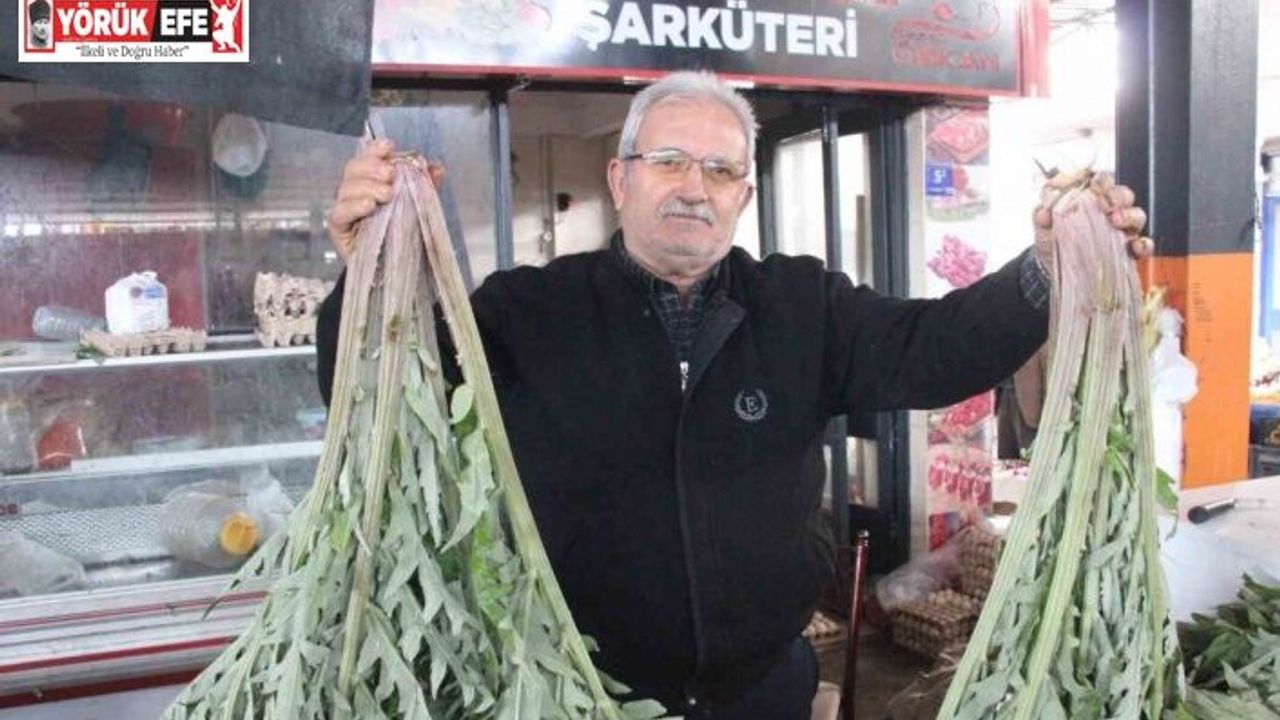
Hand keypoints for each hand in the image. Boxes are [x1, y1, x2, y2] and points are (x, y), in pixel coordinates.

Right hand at [325, 140, 445, 261]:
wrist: (392, 270)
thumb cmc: (402, 235)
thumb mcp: (418, 209)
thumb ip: (426, 187)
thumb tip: (436, 167)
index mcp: (371, 182)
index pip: (367, 158)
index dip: (375, 149)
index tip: (389, 147)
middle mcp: (355, 192)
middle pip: (354, 169)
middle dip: (372, 167)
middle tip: (390, 174)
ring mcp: (345, 210)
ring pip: (346, 188)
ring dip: (367, 186)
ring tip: (386, 194)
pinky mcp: (339, 229)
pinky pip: (339, 213)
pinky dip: (353, 207)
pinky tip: (368, 206)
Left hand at [1032, 171, 1152, 272]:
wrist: (1054, 267)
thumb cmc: (1053, 239)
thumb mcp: (1043, 225)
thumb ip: (1042, 214)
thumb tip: (1043, 212)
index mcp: (1092, 197)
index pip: (1103, 180)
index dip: (1101, 180)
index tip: (1094, 186)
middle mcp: (1110, 211)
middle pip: (1124, 195)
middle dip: (1117, 195)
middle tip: (1106, 204)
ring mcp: (1121, 230)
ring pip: (1137, 216)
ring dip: (1129, 215)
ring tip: (1115, 221)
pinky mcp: (1128, 252)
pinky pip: (1143, 245)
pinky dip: (1143, 244)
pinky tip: (1134, 246)